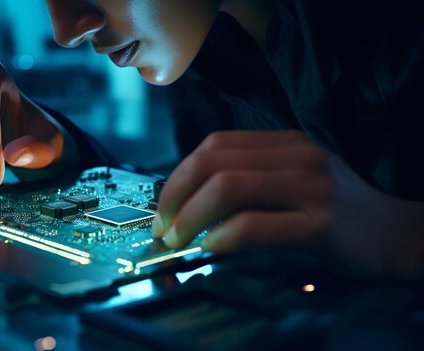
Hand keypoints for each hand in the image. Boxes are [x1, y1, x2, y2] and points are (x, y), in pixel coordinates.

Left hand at [152, 130, 423, 277]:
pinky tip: (212, 247)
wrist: (395, 234)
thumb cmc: (334, 210)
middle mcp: (296, 156)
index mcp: (284, 142)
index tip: (165, 206)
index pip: (214, 145)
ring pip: (228, 188)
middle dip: (175, 196)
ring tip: (180, 240)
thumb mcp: (292, 180)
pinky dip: (223, 236)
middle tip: (164, 227)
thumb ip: (249, 178)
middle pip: (212, 163)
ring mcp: (311, 186)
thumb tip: (188, 199)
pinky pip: (256, 224)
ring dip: (191, 217)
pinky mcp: (320, 222)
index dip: (178, 175)